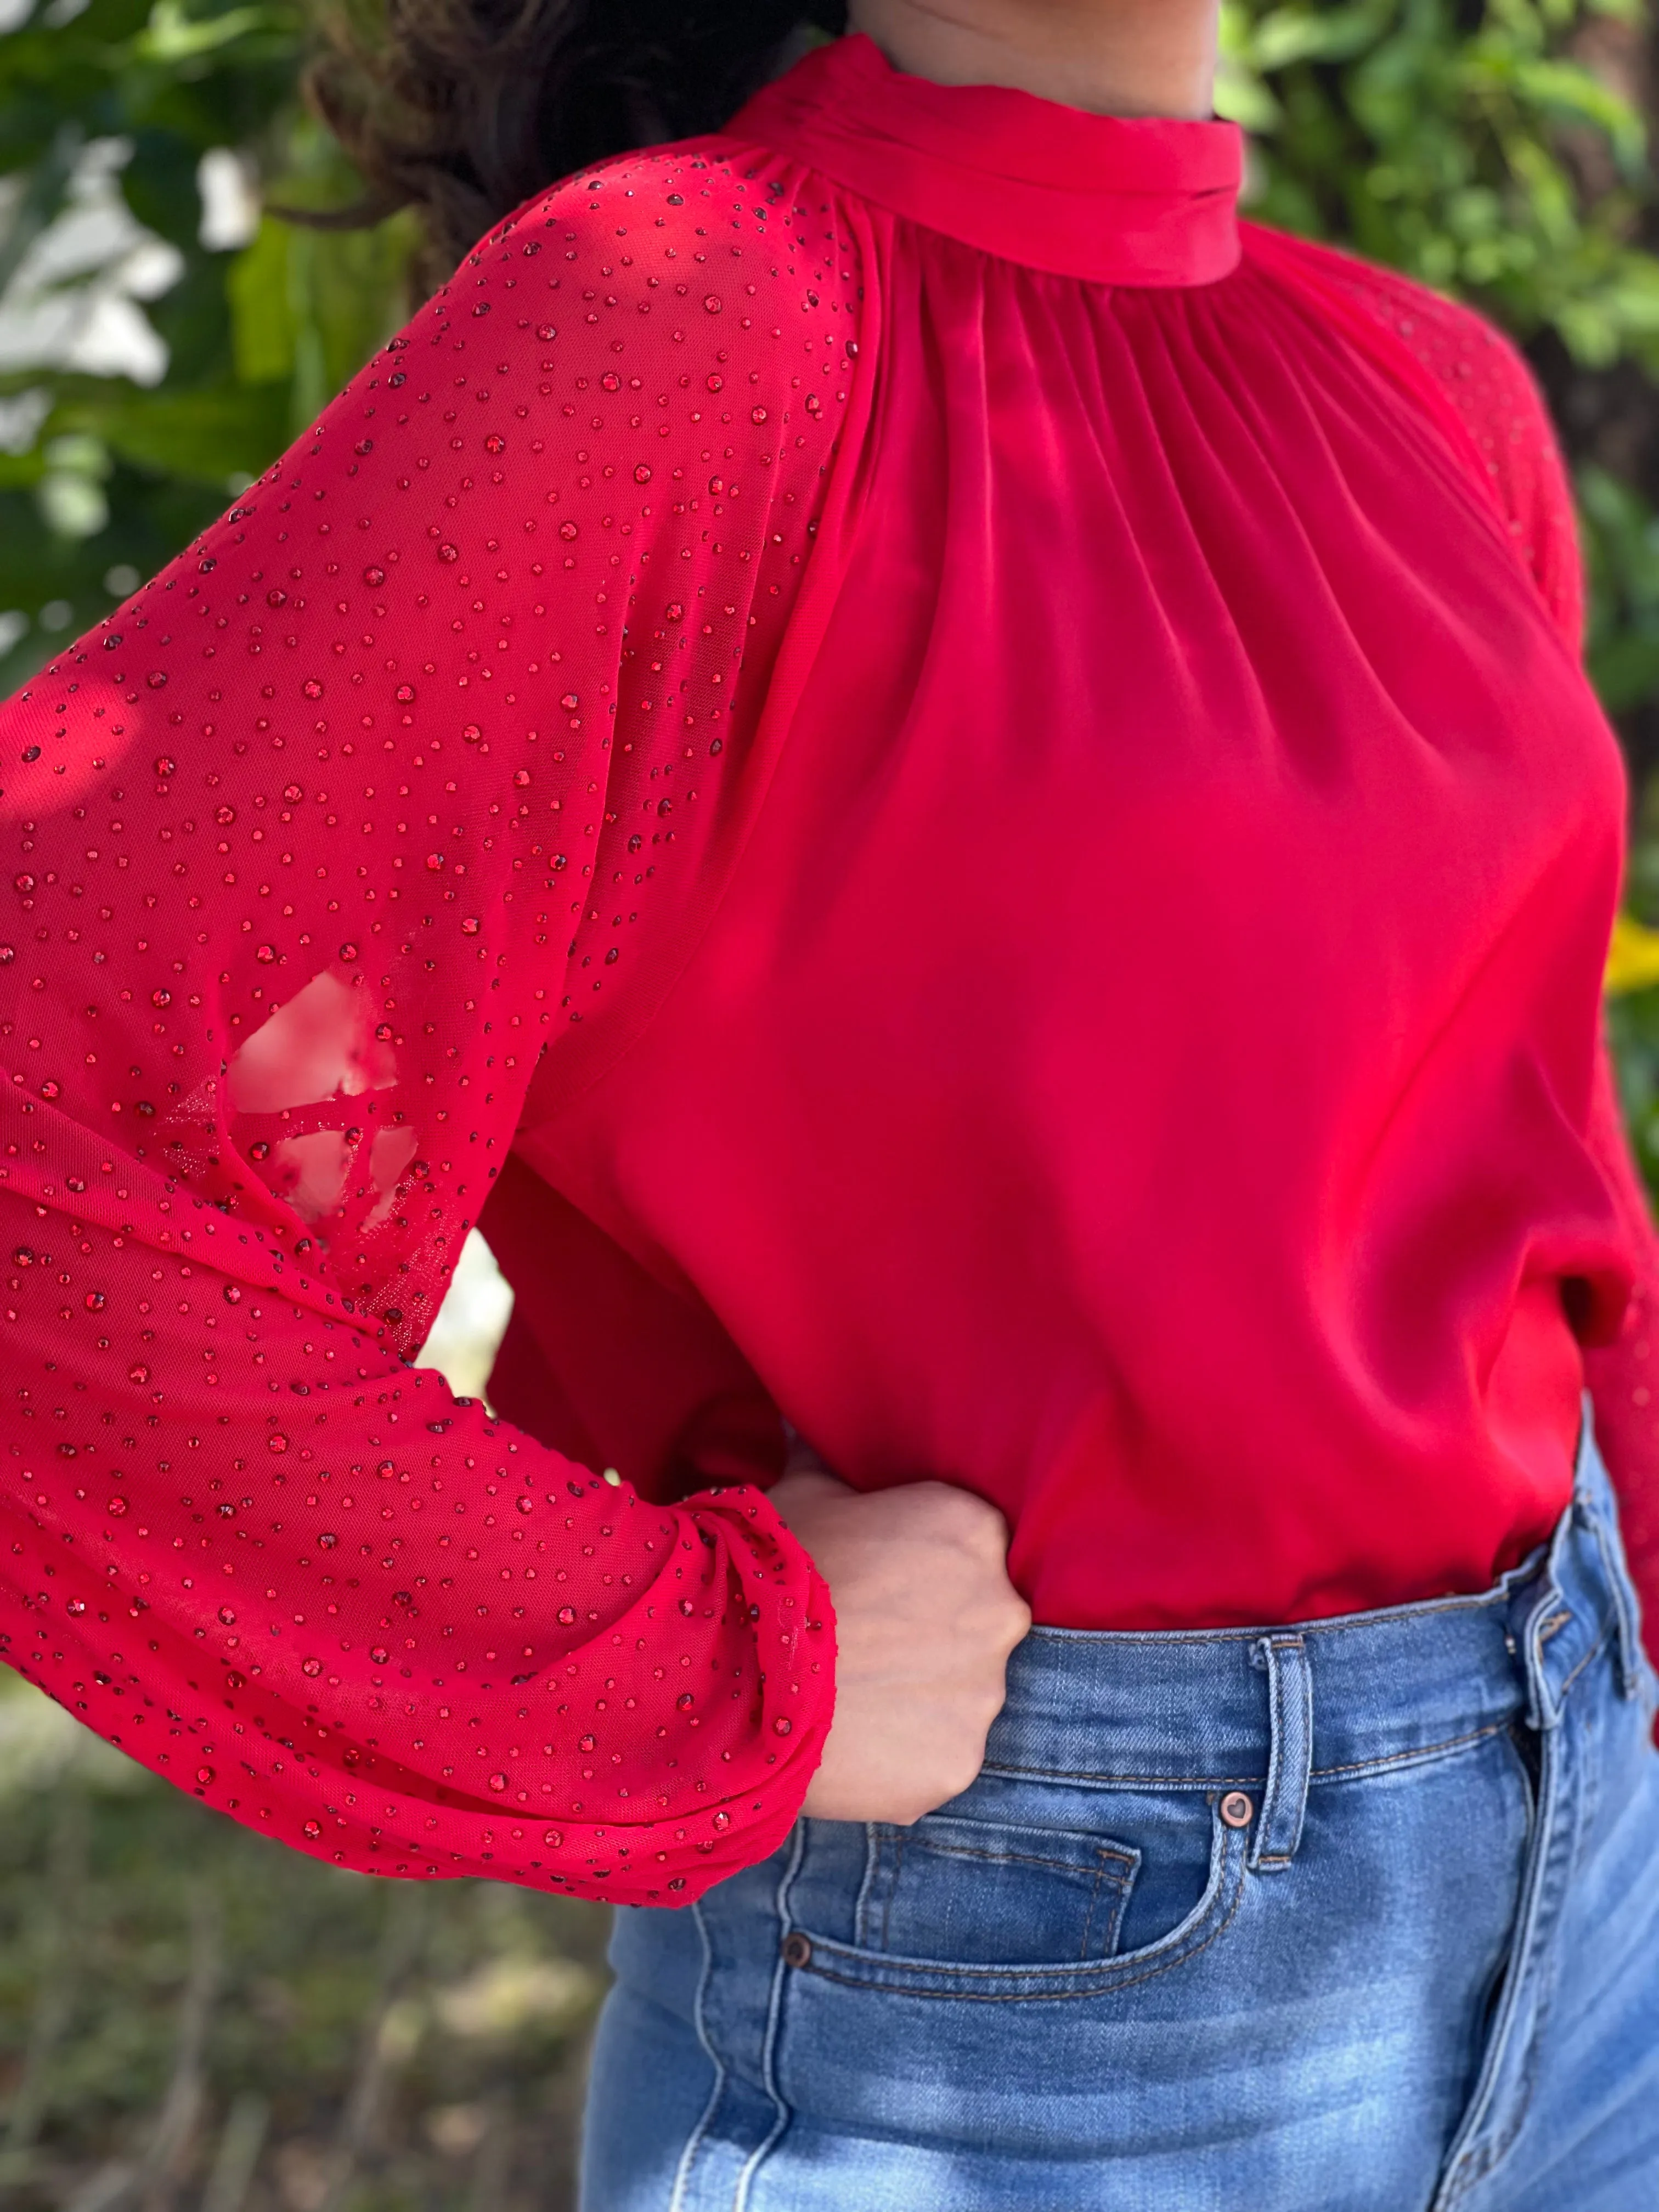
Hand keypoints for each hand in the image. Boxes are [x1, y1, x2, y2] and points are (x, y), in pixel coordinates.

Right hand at [770, 1440, 1030, 1824]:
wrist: (734, 1666)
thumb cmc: (770, 1566)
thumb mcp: (801, 1494)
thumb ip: (823, 1457)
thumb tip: (803, 1418)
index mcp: (973, 1529)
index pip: (969, 1548)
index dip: (921, 1568)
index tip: (879, 1585)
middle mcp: (1000, 1607)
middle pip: (976, 1622)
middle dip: (929, 1633)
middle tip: (865, 1644)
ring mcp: (983, 1691)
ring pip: (960, 1693)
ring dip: (916, 1696)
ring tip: (850, 1696)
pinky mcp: (958, 1762)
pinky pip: (937, 1755)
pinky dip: (902, 1754)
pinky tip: (851, 1740)